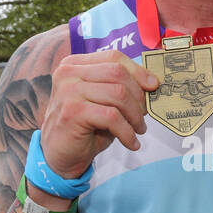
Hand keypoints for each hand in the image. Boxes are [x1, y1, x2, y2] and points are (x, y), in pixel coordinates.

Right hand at [39, 50, 160, 178]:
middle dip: (138, 96)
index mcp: (75, 64)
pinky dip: (127, 132)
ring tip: (138, 129)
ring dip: (135, 115)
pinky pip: (112, 117)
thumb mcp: (102, 101)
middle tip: (144, 115)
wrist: (59, 155)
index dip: (138, 71)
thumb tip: (151, 83)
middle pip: (118, 73)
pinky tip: (131, 142)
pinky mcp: (73, 112)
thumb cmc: (84, 127)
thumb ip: (119, 87)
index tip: (153, 86)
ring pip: (118, 94)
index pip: (114, 57)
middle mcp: (68, 73)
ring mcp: (68, 91)